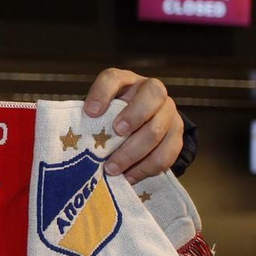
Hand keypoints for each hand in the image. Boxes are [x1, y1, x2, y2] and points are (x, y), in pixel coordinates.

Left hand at [83, 68, 183, 183]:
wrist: (143, 124)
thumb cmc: (112, 117)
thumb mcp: (101, 111)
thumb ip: (93, 119)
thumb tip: (77, 139)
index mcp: (126, 81)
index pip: (114, 78)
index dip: (102, 93)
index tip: (90, 112)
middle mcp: (152, 91)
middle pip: (151, 96)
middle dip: (134, 116)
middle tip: (115, 134)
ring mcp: (169, 112)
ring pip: (158, 130)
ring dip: (133, 153)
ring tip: (112, 169)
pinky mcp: (177, 135)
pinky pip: (167, 153)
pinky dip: (146, 168)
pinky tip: (129, 177)